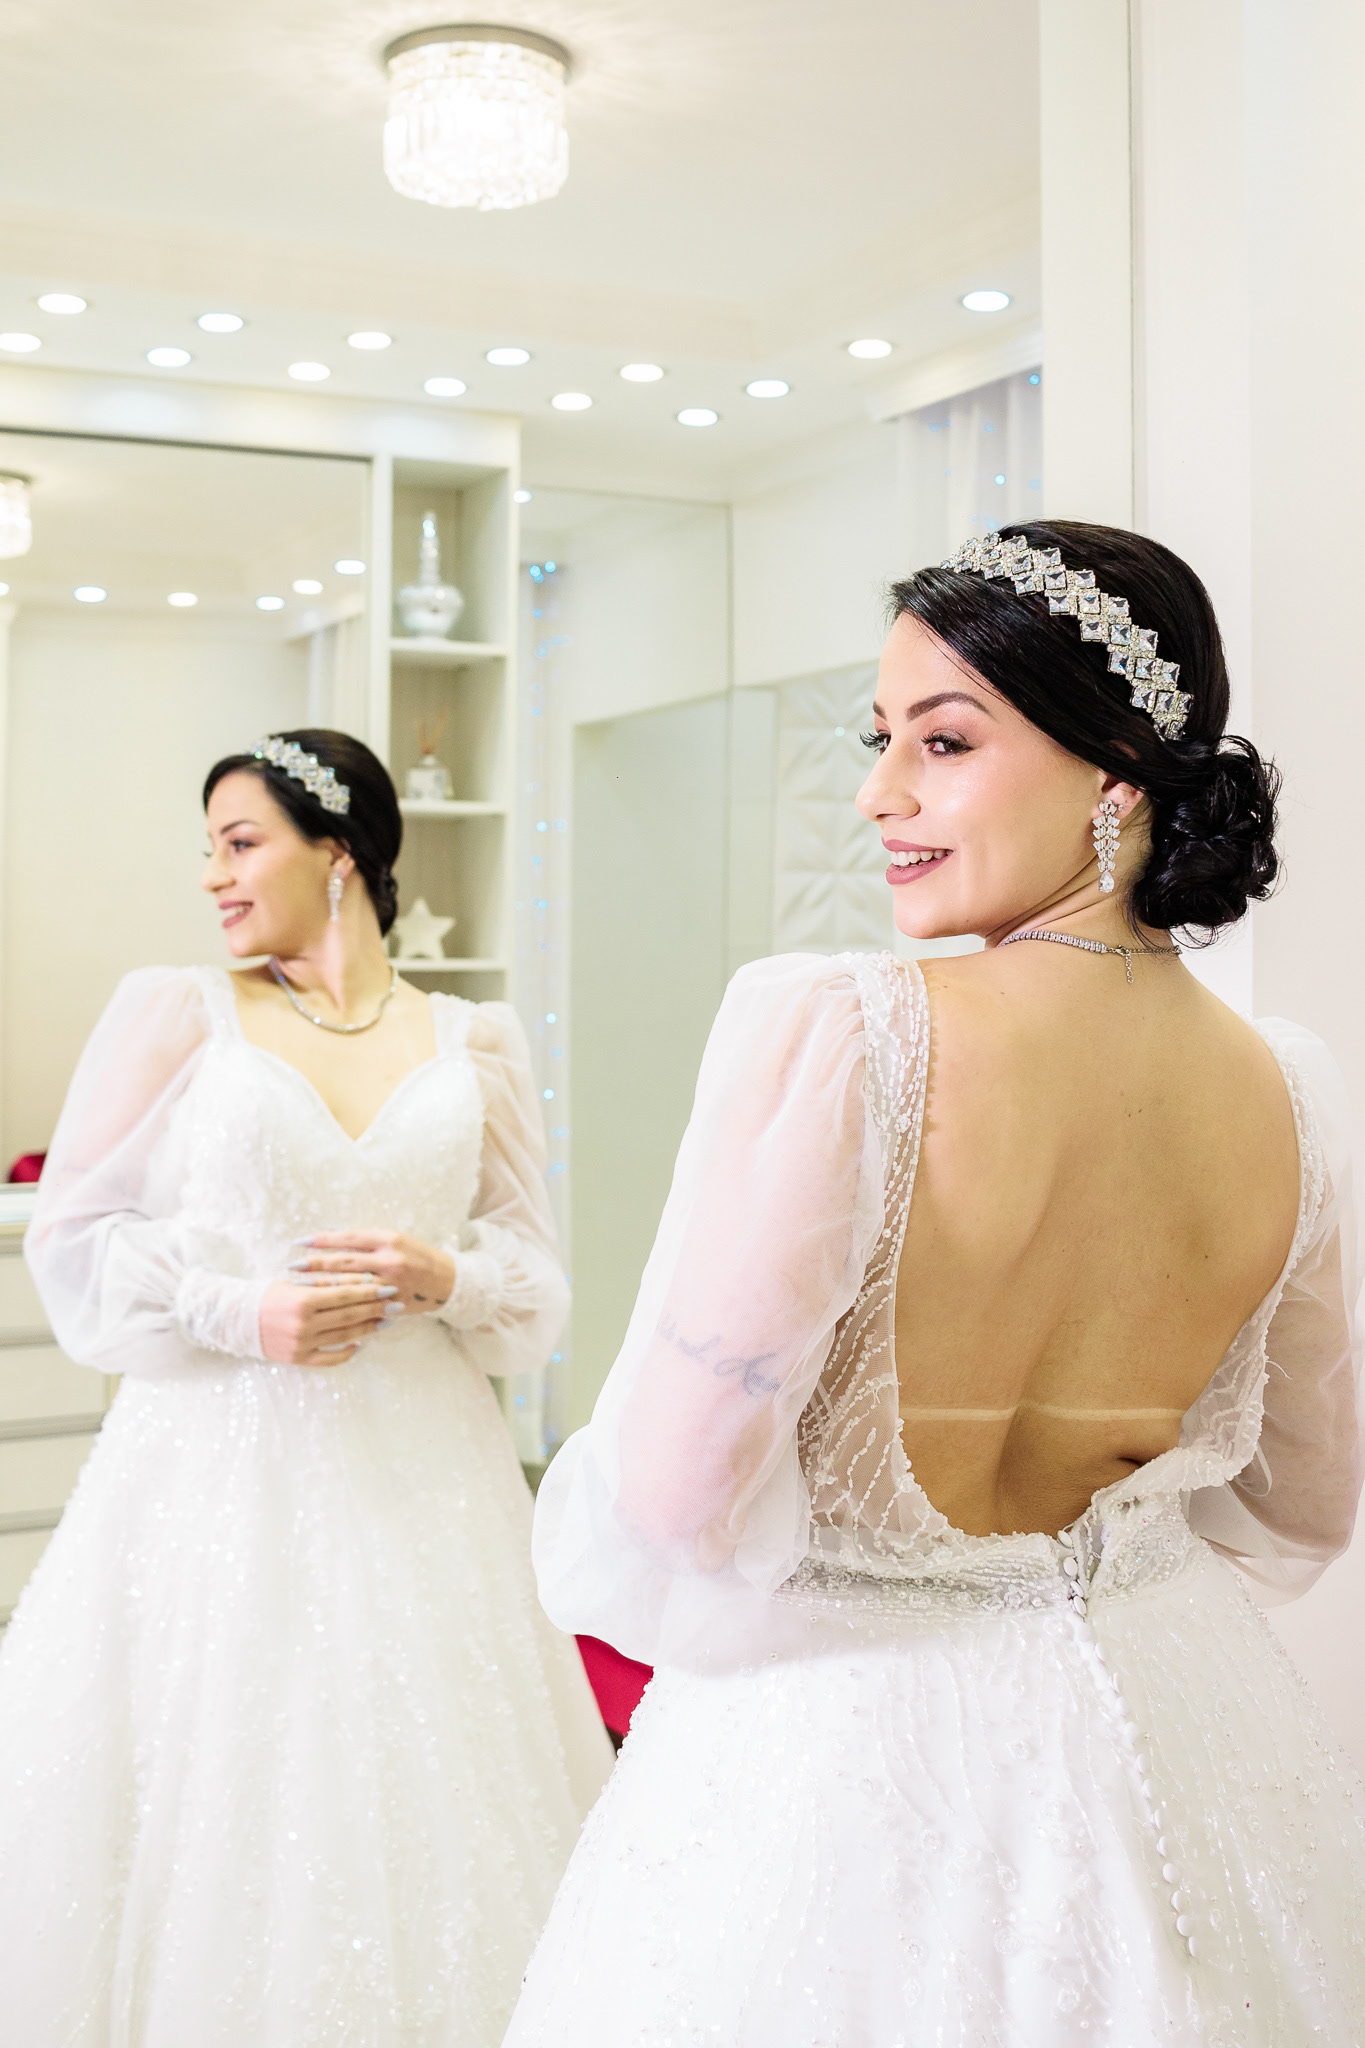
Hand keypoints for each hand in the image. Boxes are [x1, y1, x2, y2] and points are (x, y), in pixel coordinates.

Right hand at [259, 1277, 396, 1367]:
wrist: (238, 1320)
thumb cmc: (268, 1295)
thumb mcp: (295, 1283)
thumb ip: (325, 1282)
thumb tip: (359, 1279)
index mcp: (304, 1299)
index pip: (346, 1295)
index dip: (370, 1292)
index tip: (389, 1288)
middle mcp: (305, 1323)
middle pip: (349, 1315)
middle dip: (376, 1310)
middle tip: (396, 1305)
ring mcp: (302, 1343)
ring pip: (344, 1335)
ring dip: (368, 1329)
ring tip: (385, 1322)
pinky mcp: (299, 1359)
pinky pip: (329, 1358)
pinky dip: (346, 1352)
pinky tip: (359, 1344)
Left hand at [289, 1230, 456, 1317]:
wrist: (446, 1281)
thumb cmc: (417, 1255)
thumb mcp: (395, 1239)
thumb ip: (366, 1239)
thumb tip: (332, 1233)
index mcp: (389, 1239)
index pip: (348, 1238)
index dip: (323, 1240)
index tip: (300, 1241)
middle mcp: (389, 1260)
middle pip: (344, 1262)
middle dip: (315, 1264)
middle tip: (292, 1265)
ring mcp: (391, 1283)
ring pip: (349, 1284)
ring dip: (322, 1284)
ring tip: (299, 1285)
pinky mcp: (392, 1303)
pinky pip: (361, 1304)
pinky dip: (341, 1303)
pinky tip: (324, 1304)